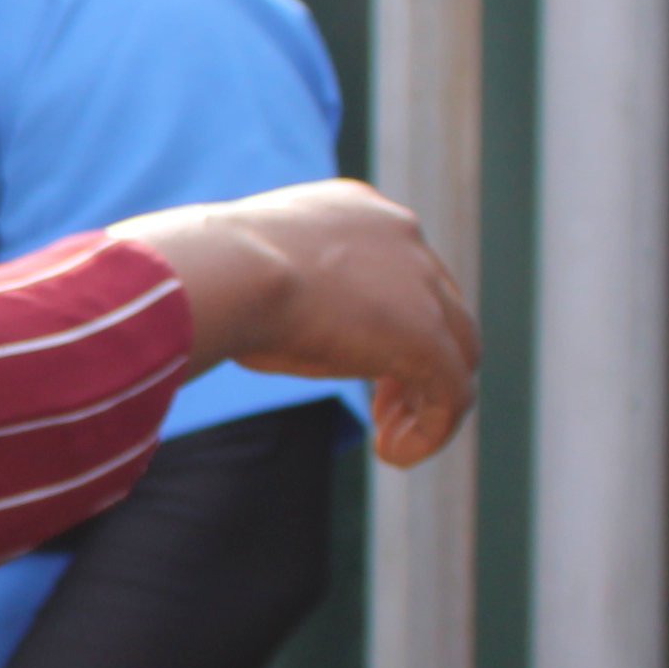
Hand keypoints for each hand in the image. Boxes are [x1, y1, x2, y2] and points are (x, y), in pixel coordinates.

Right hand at [108, 180, 477, 466]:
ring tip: (390, 440)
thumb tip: (246, 318)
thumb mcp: (251, 268)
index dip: (386, 318)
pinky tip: (394, 456)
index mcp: (360, 212)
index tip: (353, 357)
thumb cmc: (212, 272)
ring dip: (424, 399)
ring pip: (456, 352)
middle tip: (383, 407)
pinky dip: (431, 431)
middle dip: (414, 359)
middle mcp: (403, 237)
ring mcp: (424, 287)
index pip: (400, 268)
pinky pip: (453, 395)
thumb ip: (277, 285)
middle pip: (439, 308)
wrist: (228, 269)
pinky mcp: (429, 340)